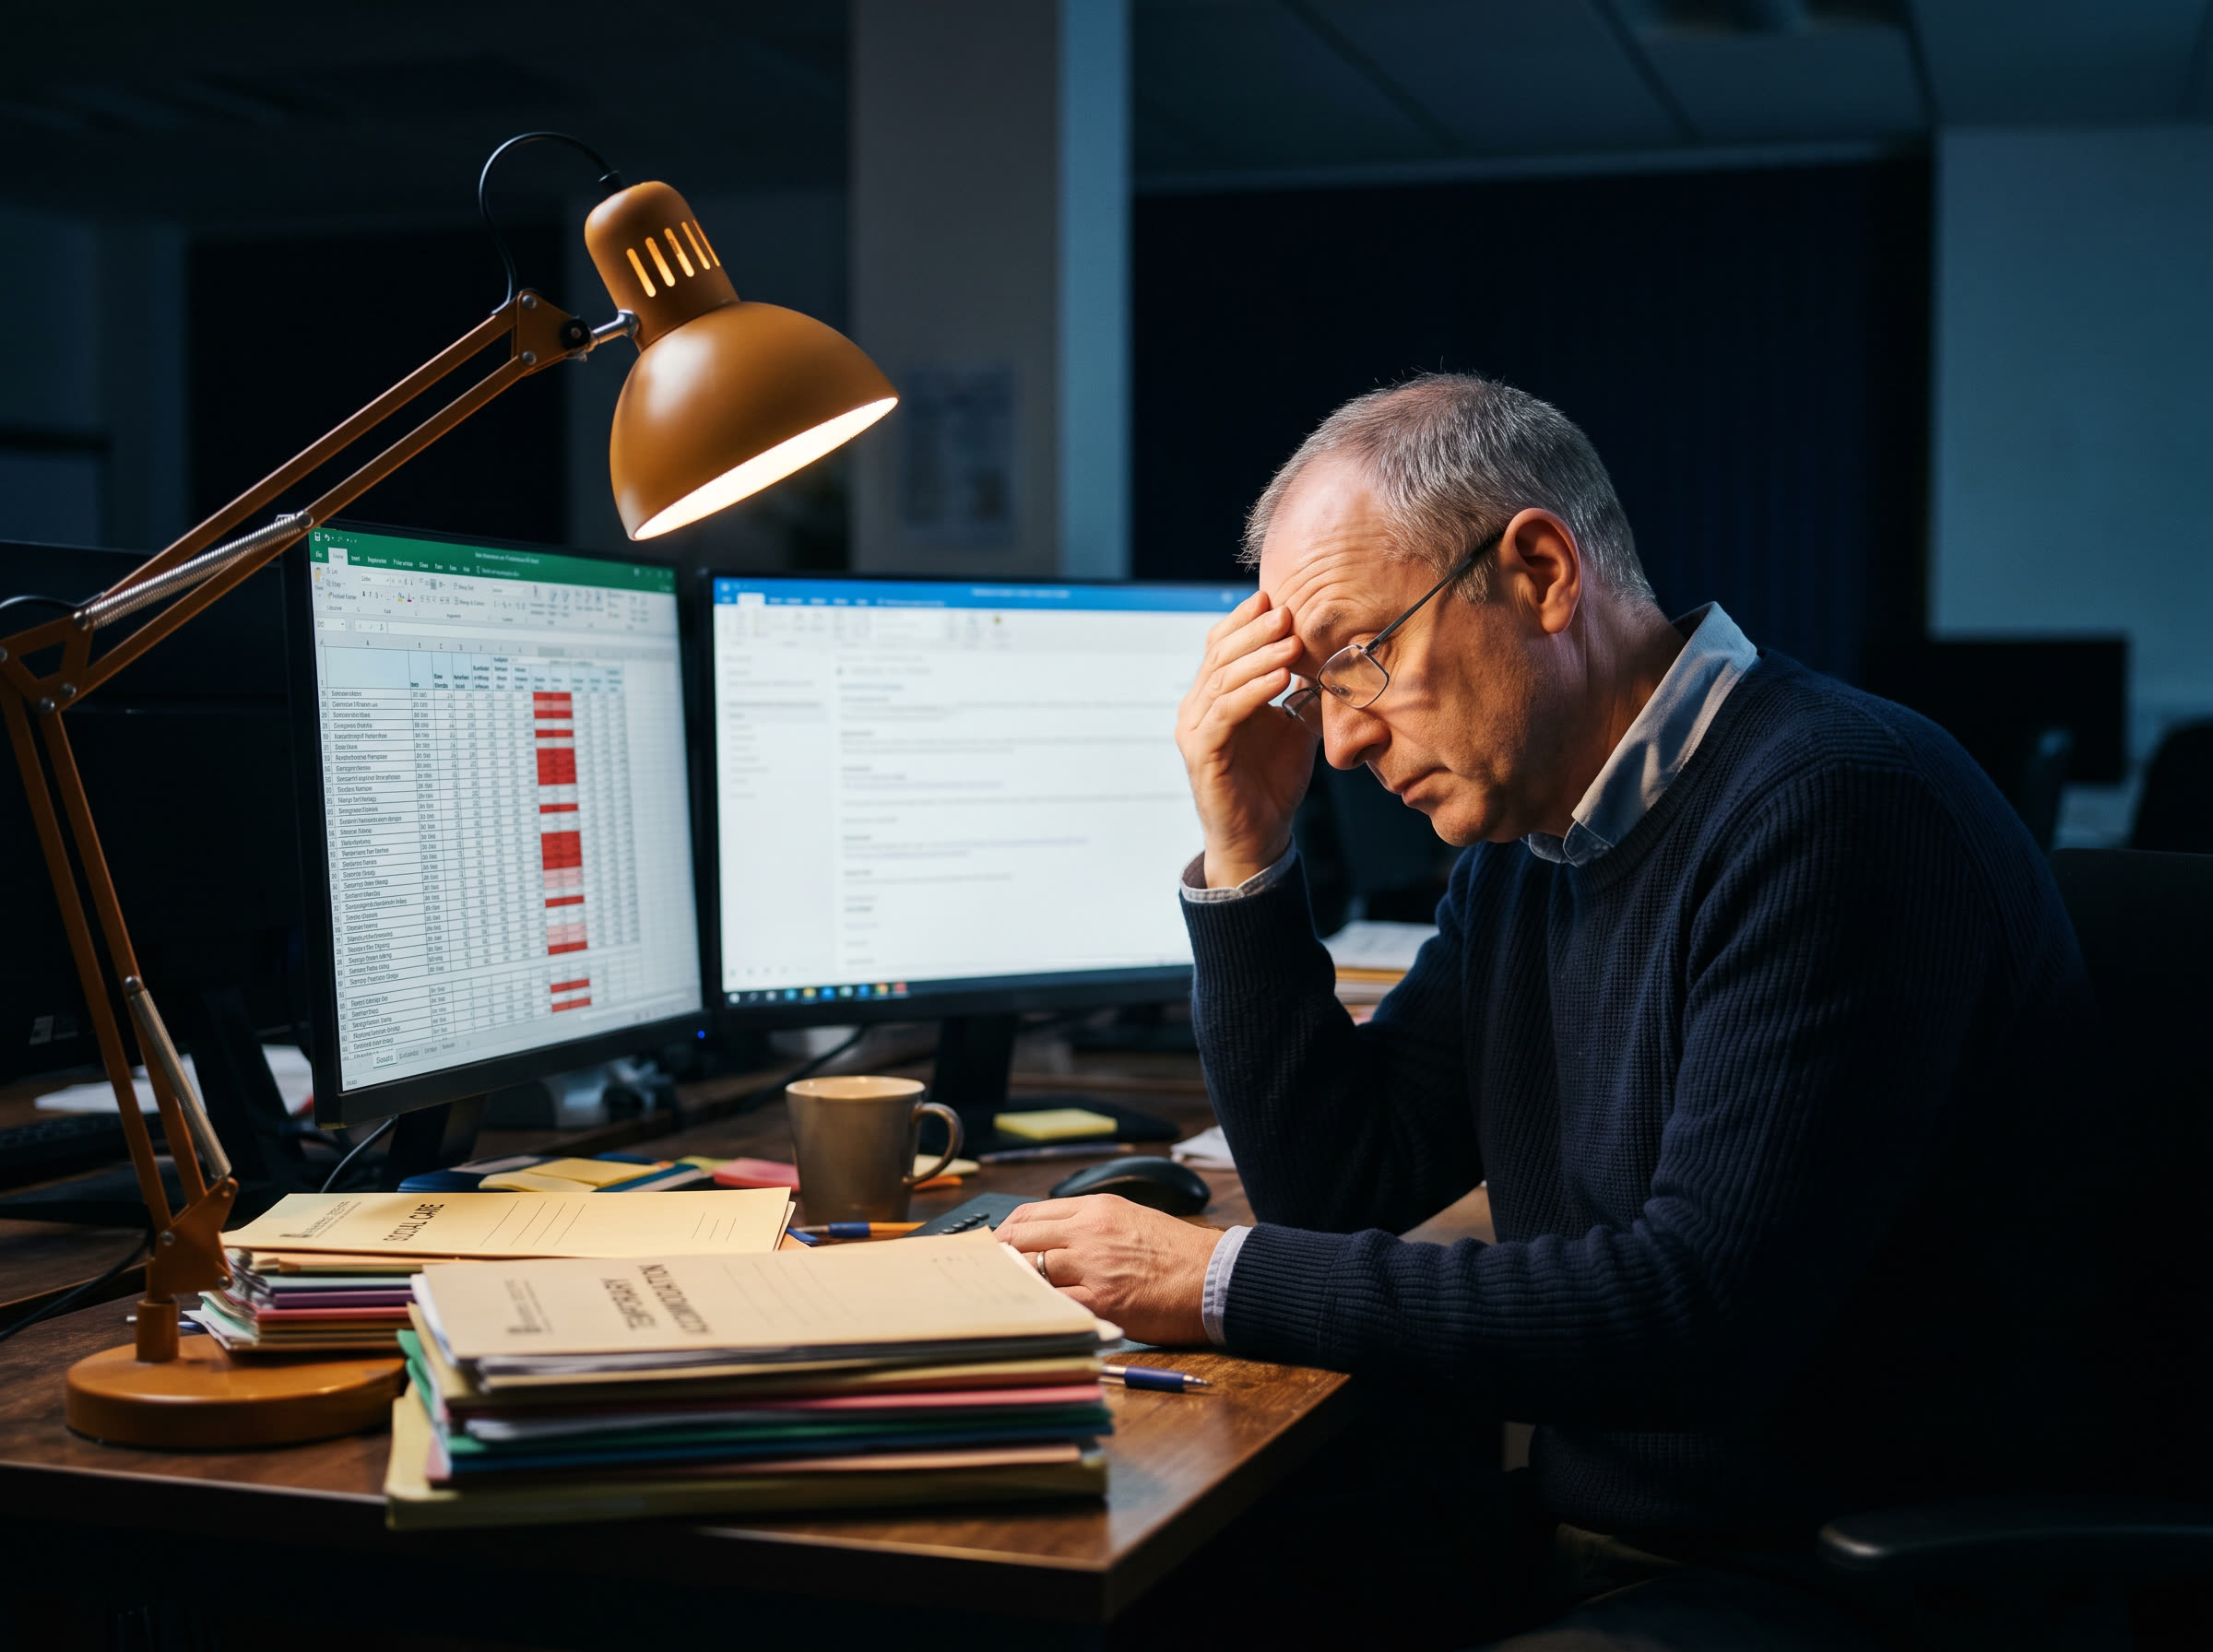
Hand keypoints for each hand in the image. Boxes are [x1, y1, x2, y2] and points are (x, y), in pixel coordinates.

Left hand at [997, 1196, 1222, 1346]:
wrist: (1214, 1277)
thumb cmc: (1177, 1252)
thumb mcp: (1130, 1217)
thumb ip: (1089, 1223)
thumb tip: (1050, 1238)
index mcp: (1095, 1208)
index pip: (1029, 1214)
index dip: (1005, 1233)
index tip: (996, 1247)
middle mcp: (1087, 1232)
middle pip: (1020, 1240)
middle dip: (1000, 1258)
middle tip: (990, 1274)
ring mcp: (1091, 1267)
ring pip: (1030, 1271)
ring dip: (1017, 1284)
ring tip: (1010, 1296)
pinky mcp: (1100, 1300)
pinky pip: (1054, 1302)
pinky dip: (1041, 1307)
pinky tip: (1037, 1313)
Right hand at [1175, 591, 1316, 886]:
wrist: (1260, 836)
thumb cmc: (1273, 782)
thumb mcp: (1295, 726)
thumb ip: (1303, 693)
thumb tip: (1337, 656)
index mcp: (1214, 695)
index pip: (1221, 644)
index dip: (1245, 619)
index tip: (1278, 597)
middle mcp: (1196, 707)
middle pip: (1219, 654)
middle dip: (1255, 630)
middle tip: (1287, 611)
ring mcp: (1194, 730)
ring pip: (1222, 679)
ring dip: (1258, 656)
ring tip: (1291, 641)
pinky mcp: (1201, 754)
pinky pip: (1224, 713)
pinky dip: (1252, 691)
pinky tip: (1279, 679)